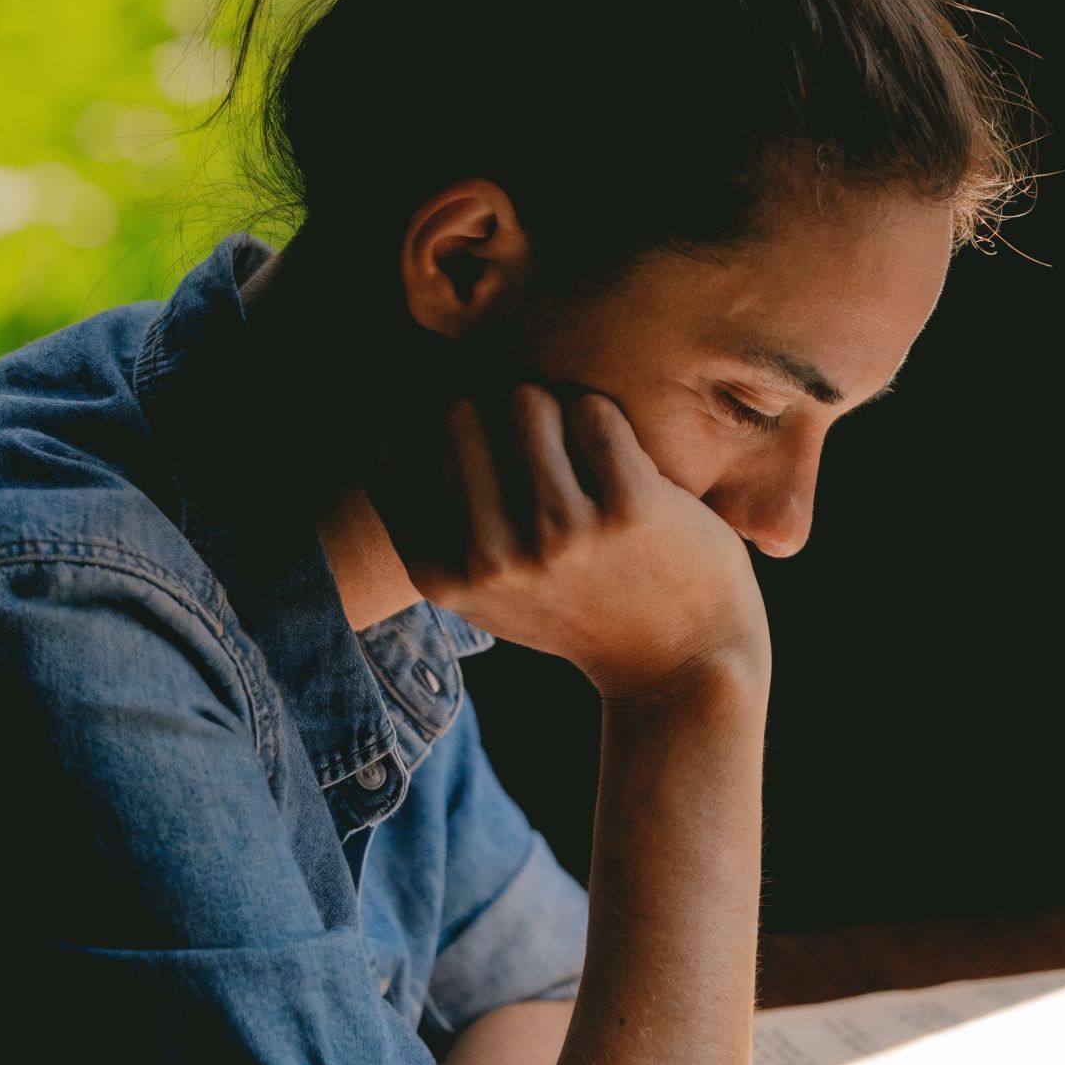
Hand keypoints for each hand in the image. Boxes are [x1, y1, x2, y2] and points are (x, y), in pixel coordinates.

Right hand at [396, 383, 770, 703]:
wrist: (686, 663)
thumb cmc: (580, 607)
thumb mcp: (484, 591)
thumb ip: (430, 524)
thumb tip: (378, 425)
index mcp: (441, 576)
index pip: (391, 446)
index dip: (432, 428)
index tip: (478, 450)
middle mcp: (492, 559)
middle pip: (457, 412)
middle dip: (495, 412)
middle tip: (538, 446)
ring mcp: (560, 535)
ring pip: (524, 401)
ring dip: (554, 410)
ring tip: (577, 449)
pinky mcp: (629, 509)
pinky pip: (593, 411)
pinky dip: (605, 419)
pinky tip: (619, 456)